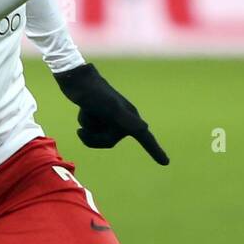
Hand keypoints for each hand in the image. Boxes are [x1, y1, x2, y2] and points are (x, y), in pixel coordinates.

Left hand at [54, 63, 168, 165]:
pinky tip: (83, 109)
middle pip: (109, 142)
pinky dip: (84, 121)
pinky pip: (90, 129)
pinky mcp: (99, 114)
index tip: (165, 163)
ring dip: (88, 126)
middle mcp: (122, 118)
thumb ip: (126, 119)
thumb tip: (145, 128)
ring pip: (97, 136)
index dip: (155, 151)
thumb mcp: (112, 109)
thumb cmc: (96, 95)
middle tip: (85, 127)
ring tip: (87, 111)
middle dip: (94, 137)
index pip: (145, 138)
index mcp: (130, 117)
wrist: (77, 80)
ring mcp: (110, 117)